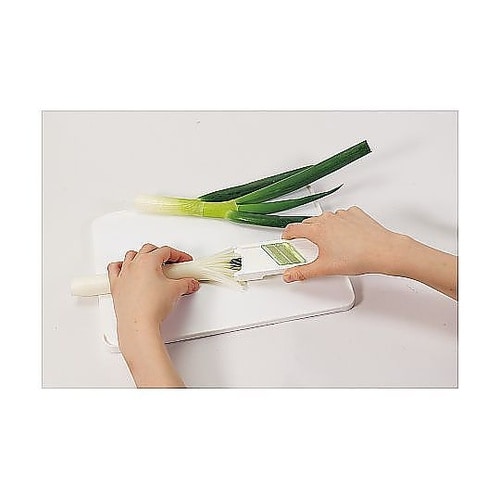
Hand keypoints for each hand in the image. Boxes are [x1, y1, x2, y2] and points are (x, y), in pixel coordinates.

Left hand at [107, 243, 199, 387]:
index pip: (165, 251)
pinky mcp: (116, 286)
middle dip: (161, 253)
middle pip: (148, 249)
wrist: (138, 323)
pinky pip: (114, 269)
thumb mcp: (176, 291)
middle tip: (171, 262)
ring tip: (150, 264)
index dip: (178, 254)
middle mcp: (133, 265)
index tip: (184, 260)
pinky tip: (126, 269)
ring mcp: (123, 275)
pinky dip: (120, 266)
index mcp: (148, 261)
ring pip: (130, 256)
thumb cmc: (151, 306)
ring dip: (141, 256)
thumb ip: (186, 283)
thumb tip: (190, 283)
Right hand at [281, 206, 403, 281]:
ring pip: (326, 219)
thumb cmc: (358, 257)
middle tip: (308, 245)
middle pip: (309, 223)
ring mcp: (342, 215)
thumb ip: (303, 272)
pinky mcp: (355, 214)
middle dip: (305, 233)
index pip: (293, 229)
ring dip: (324, 228)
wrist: (382, 251)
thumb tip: (291, 274)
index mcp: (317, 230)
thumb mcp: (325, 268)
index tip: (287, 239)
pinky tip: (346, 236)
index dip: (287, 235)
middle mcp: (328, 219)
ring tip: (331, 243)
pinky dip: (341, 224)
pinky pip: (342, 216)